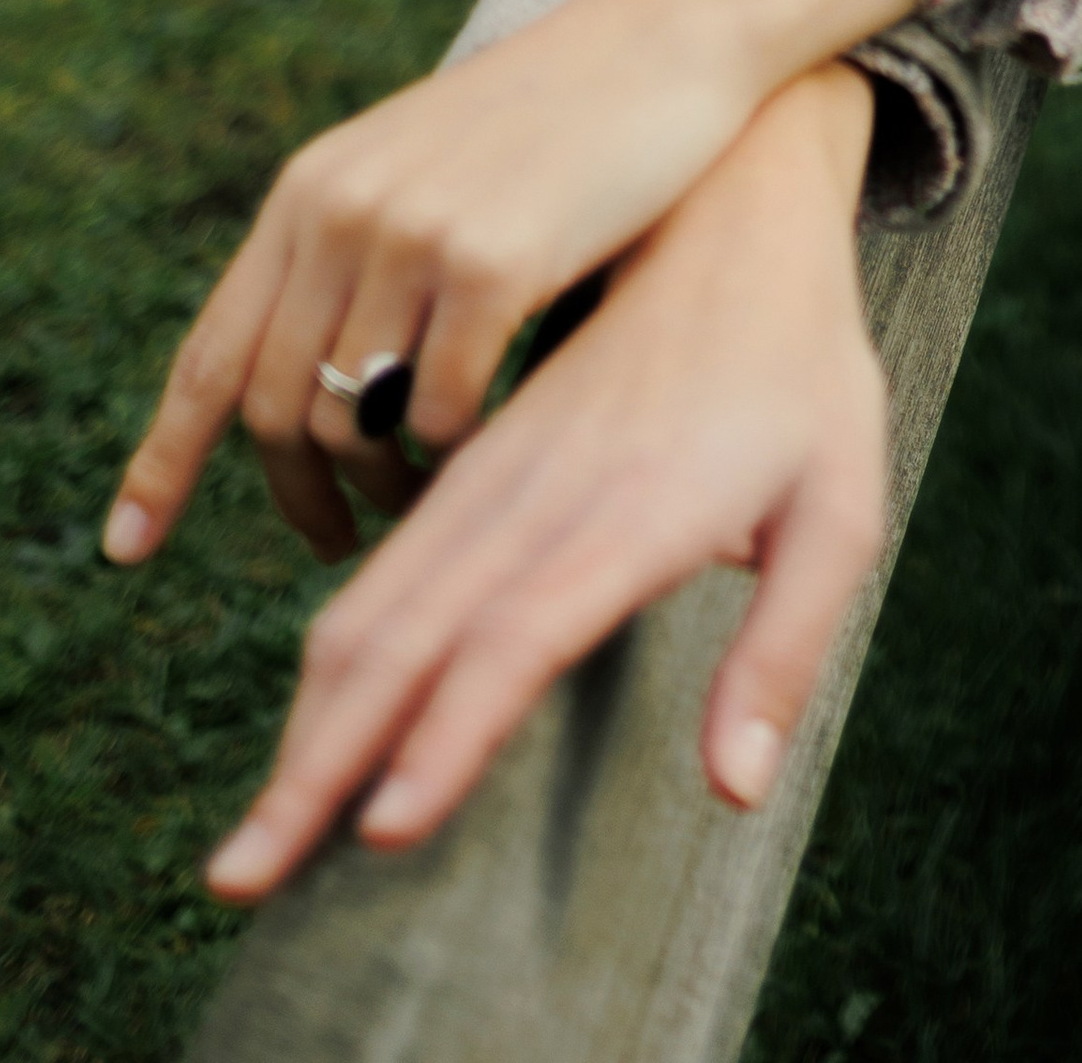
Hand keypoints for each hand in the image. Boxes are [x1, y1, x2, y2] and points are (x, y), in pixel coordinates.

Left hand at [104, 0, 916, 565]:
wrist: (664, 35)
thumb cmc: (559, 118)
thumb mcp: (423, 168)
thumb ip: (355, 252)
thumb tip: (308, 392)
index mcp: (310, 190)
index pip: (212, 353)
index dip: (162, 461)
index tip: (128, 548)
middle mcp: (341, 210)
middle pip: (277, 408)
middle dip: (300, 497)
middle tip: (339, 541)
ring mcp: (413, 234)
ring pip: (355, 422)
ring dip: (384, 485)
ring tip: (420, 496)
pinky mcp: (493, 262)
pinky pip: (443, 412)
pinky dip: (456, 456)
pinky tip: (485, 452)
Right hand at [200, 61, 888, 901]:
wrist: (729, 202)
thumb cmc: (803, 372)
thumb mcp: (842, 502)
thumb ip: (786, 646)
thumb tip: (737, 793)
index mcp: (634, 507)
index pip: (520, 634)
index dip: (448, 733)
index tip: (382, 833)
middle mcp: (543, 492)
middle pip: (407, 635)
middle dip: (319, 762)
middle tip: (239, 878)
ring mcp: (499, 469)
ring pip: (375, 600)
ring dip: (308, 718)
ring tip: (247, 840)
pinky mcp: (480, 459)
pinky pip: (388, 562)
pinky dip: (336, 651)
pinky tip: (309, 723)